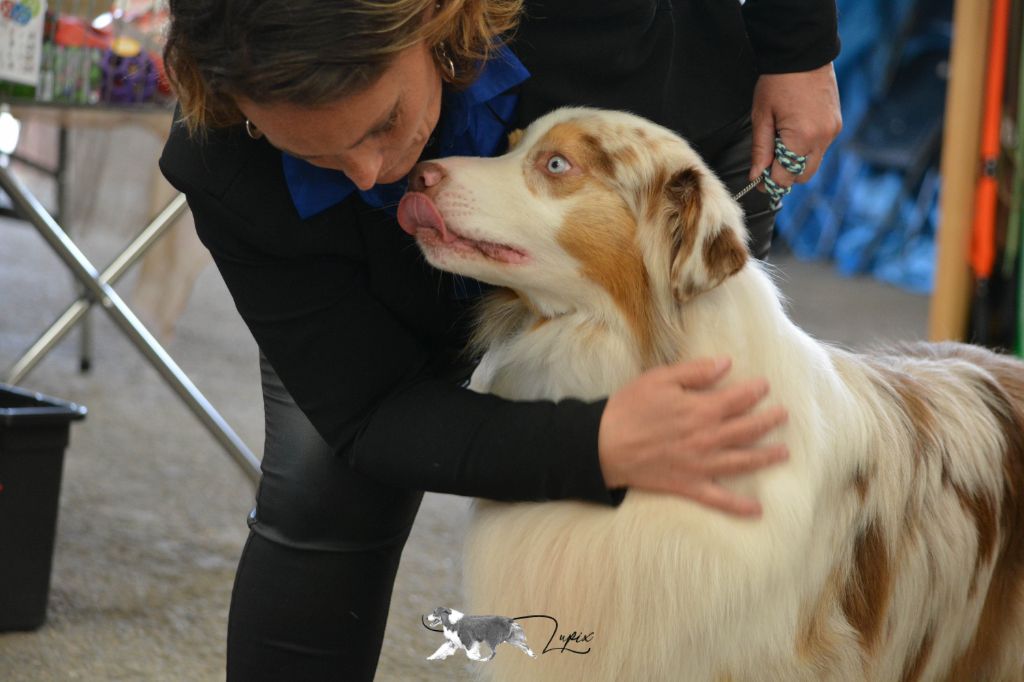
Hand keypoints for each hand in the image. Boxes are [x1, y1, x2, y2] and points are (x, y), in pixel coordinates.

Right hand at [597, 357, 787, 516]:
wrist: (603, 445)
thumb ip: (695, 371)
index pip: (738, 399)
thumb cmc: (629, 408)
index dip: (755, 391)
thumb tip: (726, 364)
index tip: (765, 386)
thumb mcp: (659, 379)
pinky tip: (757, 510)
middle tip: (783, 415)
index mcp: (701, 410)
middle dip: (768, 421)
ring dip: (765, 457)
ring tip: (783, 453)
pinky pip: (719, 499)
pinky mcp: (689, 485)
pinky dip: (739, 507)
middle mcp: (707, 439)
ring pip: (742, 462)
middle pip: (747, 430)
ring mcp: (701, 465)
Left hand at [750, 63, 841, 191]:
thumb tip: (756, 176)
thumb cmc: (777, 82)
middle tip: (767, 164)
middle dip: (785, 175)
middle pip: (804, 175)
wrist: (803, 53)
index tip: (758, 180)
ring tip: (780, 141)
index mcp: (802, 139)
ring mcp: (833, 131)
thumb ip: (760, 150)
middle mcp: (823, 139)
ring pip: (813, 162)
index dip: (770, 182)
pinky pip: (821, 147)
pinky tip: (793, 132)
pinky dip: (807, 148)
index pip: (786, 177)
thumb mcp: (762, 117)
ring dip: (796, 161)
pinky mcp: (837, 124)